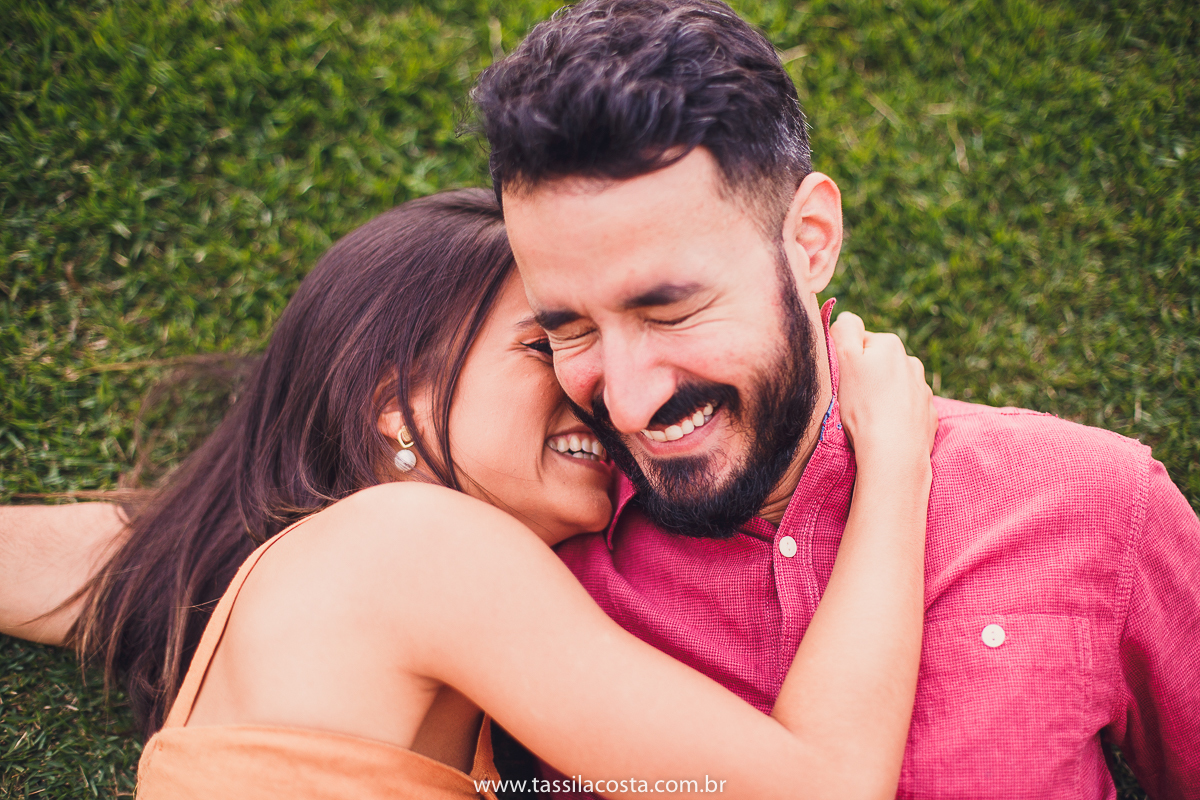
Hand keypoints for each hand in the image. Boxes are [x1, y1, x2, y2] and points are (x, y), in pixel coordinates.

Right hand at [829, 311, 937, 463]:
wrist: (894, 452)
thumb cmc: (864, 406)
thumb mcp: (845, 358)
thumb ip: (844, 329)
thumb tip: (847, 318)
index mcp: (890, 345)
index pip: (858, 342)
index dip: (846, 361)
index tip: (843, 381)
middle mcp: (911, 362)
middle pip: (878, 364)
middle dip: (866, 378)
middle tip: (853, 401)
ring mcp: (923, 390)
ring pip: (893, 387)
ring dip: (881, 396)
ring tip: (869, 418)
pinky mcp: (928, 416)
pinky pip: (906, 410)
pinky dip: (896, 416)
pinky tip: (886, 429)